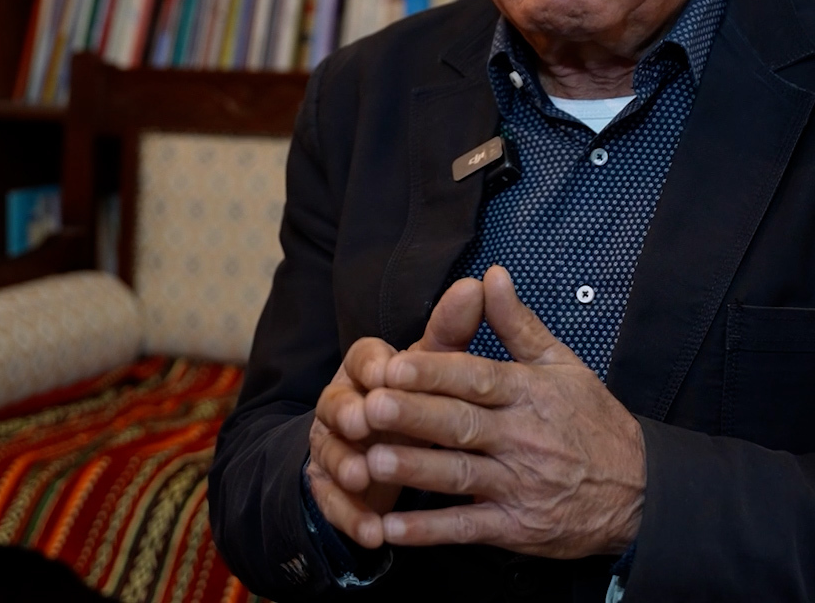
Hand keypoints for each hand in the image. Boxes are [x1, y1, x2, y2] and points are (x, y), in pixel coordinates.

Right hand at [307, 276, 483, 547]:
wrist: (379, 446)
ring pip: (332, 452)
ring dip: (344, 464)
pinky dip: (352, 517)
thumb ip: (453, 329)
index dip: (373, 364)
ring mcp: (332, 446)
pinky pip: (337, 503)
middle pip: (339, 403)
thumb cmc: (417, 396)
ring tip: (362, 476)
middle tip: (365, 420)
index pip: (363, 357)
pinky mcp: (332, 488)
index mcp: (368, 368)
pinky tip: (373, 532)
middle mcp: (343, 402)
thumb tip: (482, 282)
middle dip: (351, 411)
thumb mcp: (435, 364)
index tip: (388, 370)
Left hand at [364, 265, 646, 558]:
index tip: (395, 366)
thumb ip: (518, 323)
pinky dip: (430, 530)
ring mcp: (519, 485)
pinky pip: (468, 528)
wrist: (641, 491)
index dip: (436, 373)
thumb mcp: (563, 365)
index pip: (478, 379)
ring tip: (373, 461)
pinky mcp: (517, 528)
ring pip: (461, 475)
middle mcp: (522, 438)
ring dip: (417, 470)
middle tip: (372, 406)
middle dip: (416, 416)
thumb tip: (490, 275)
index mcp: (530, 394)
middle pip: (462, 425)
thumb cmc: (593, 422)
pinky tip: (391, 528)